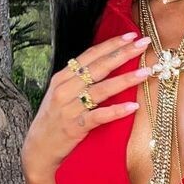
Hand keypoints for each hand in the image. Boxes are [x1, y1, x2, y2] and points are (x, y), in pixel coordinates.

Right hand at [21, 33, 152, 183]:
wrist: (38, 148)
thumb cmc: (54, 120)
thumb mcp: (62, 94)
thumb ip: (79, 80)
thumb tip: (105, 65)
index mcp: (62, 78)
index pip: (90, 55)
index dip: (111, 44)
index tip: (131, 35)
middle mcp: (65, 89)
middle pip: (98, 67)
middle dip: (123, 54)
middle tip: (144, 45)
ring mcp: (69, 108)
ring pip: (101, 90)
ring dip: (125, 80)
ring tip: (146, 72)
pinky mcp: (75, 127)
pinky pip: (99, 116)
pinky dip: (116, 111)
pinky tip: (133, 106)